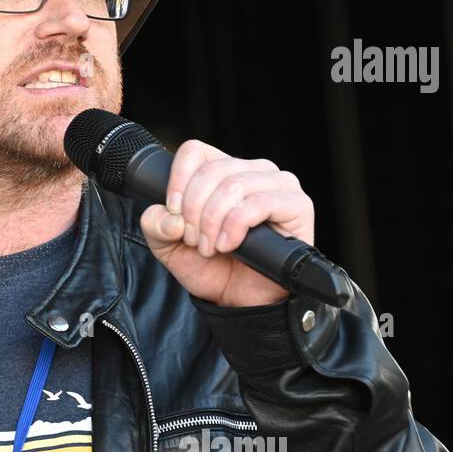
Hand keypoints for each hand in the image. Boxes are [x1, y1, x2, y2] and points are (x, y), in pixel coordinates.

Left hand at [138, 139, 314, 307]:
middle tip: (194, 240)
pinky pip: (259, 203)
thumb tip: (169, 216)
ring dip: (213, 220)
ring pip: (233, 184)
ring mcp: (278, 185)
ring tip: (211, 247)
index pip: (195, 151)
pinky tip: (228, 245)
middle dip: (194, 210)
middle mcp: (253, 171)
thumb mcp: (168, 246)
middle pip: (212, 170)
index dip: (178, 180)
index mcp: (224, 170)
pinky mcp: (297, 205)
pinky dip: (235, 225)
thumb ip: (156, 225)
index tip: (173, 212)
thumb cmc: (210, 267)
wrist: (238, 300)